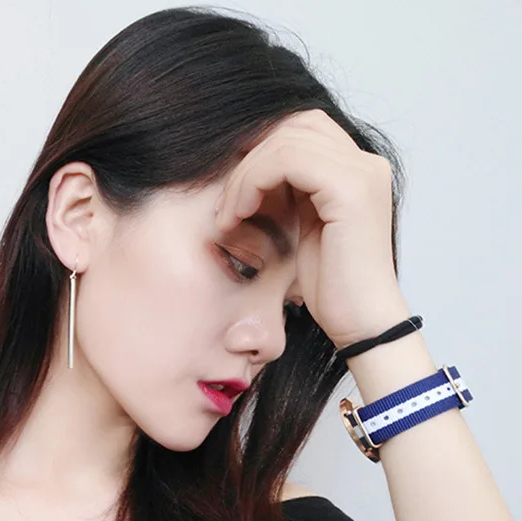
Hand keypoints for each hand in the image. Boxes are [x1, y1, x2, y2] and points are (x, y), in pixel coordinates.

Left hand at [214, 109, 411, 349]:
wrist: (361, 324)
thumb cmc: (331, 288)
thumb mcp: (302, 230)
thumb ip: (288, 195)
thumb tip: (247, 171)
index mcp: (356, 170)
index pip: (301, 130)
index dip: (259, 153)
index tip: (231, 192)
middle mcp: (365, 163)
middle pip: (293, 126)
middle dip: (249, 161)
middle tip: (225, 205)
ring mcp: (361, 172)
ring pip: (285, 140)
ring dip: (244, 176)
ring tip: (228, 215)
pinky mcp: (350, 189)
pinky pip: (288, 160)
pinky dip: (252, 183)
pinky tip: (239, 216)